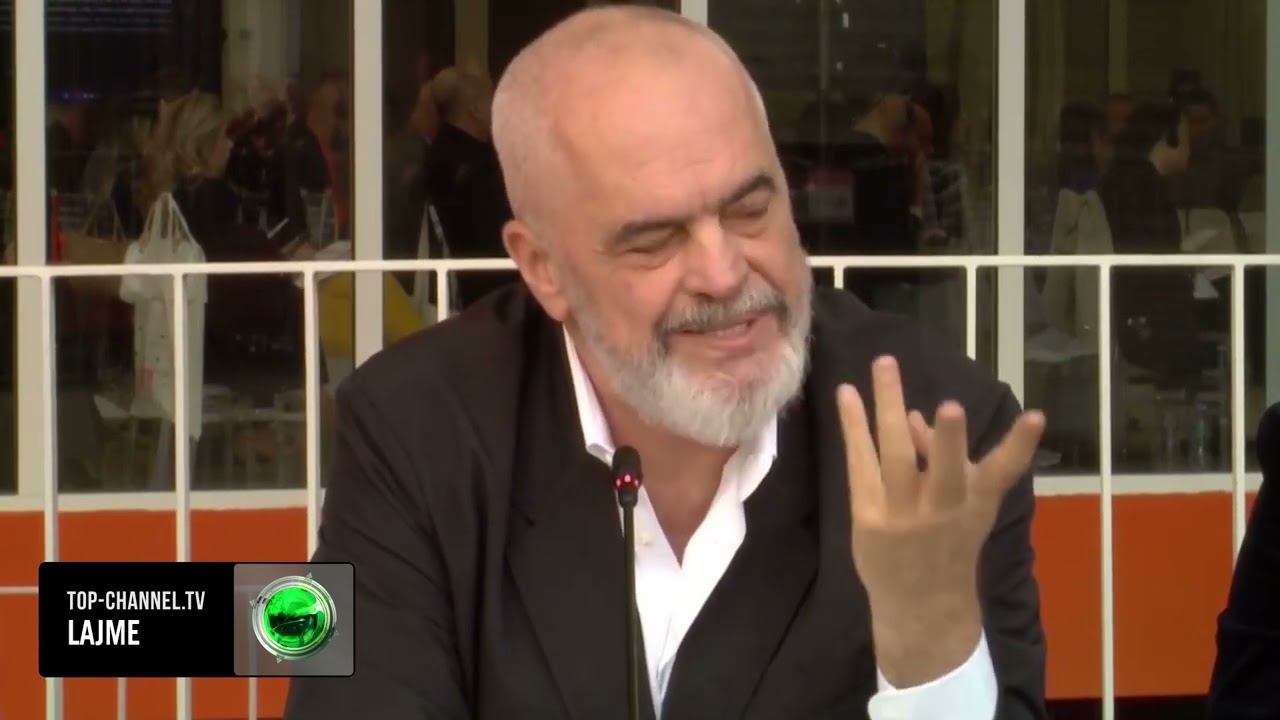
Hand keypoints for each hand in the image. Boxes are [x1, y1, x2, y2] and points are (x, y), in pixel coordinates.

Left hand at [837, 356, 1044, 686]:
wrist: (922, 604)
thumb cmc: (947, 545)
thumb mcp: (963, 506)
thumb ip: (941, 459)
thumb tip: (912, 416)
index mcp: (976, 505)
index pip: (1003, 473)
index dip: (1019, 446)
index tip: (1037, 416)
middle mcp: (942, 511)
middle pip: (946, 473)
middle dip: (950, 442)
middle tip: (951, 406)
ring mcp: (902, 516)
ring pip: (894, 457)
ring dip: (887, 407)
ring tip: (885, 364)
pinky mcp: (868, 518)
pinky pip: (860, 465)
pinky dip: (854, 429)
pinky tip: (847, 395)